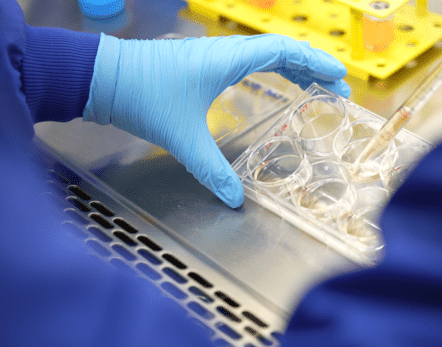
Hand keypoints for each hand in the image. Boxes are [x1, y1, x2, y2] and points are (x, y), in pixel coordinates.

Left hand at [83, 34, 349, 207]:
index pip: (283, 52)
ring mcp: (212, 55)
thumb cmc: (142, 96)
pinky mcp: (200, 64)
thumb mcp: (182, 138)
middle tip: (337, 86)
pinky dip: (270, 70)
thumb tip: (235, 199)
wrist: (102, 78)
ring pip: (263, 54)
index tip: (339, 75)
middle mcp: (224, 52)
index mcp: (227, 59)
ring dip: (292, 67)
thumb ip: (212, 170)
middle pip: (280, 50)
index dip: (315, 63)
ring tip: (314, 85)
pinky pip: (247, 61)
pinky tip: (272, 85)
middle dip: (312, 67)